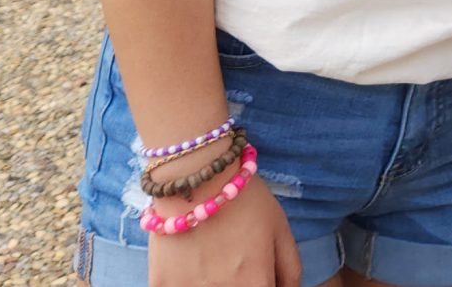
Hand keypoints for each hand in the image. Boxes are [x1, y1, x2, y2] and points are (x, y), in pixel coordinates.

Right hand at [147, 176, 300, 286]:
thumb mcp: (280, 228)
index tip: (257, 271)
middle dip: (239, 282)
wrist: (196, 175)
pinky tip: (189, 258)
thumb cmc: (244, 199)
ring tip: (211, 255)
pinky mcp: (161, 285)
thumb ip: (290, 270)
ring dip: (211, 280)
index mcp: (256, 285)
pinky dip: (184, 280)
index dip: (262, 283)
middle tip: (233, 258)